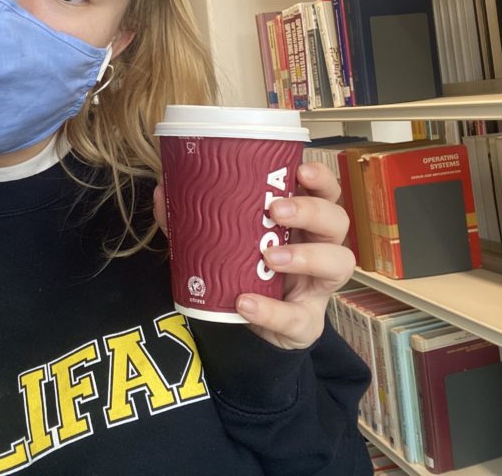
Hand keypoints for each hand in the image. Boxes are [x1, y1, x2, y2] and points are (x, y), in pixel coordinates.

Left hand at [153, 160, 355, 350]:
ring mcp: (318, 287)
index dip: (321, 179)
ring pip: (338, 262)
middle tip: (276, 210)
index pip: (326, 192)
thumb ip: (194, 218)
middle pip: (338, 221)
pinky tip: (246, 302)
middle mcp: (320, 248)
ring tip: (270, 256)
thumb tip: (162, 190)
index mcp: (304, 222)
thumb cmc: (245, 271)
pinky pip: (299, 317)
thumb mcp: (223, 242)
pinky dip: (271, 310)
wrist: (248, 330)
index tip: (301, 169)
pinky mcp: (307, 323)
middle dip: (312, 211)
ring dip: (306, 255)